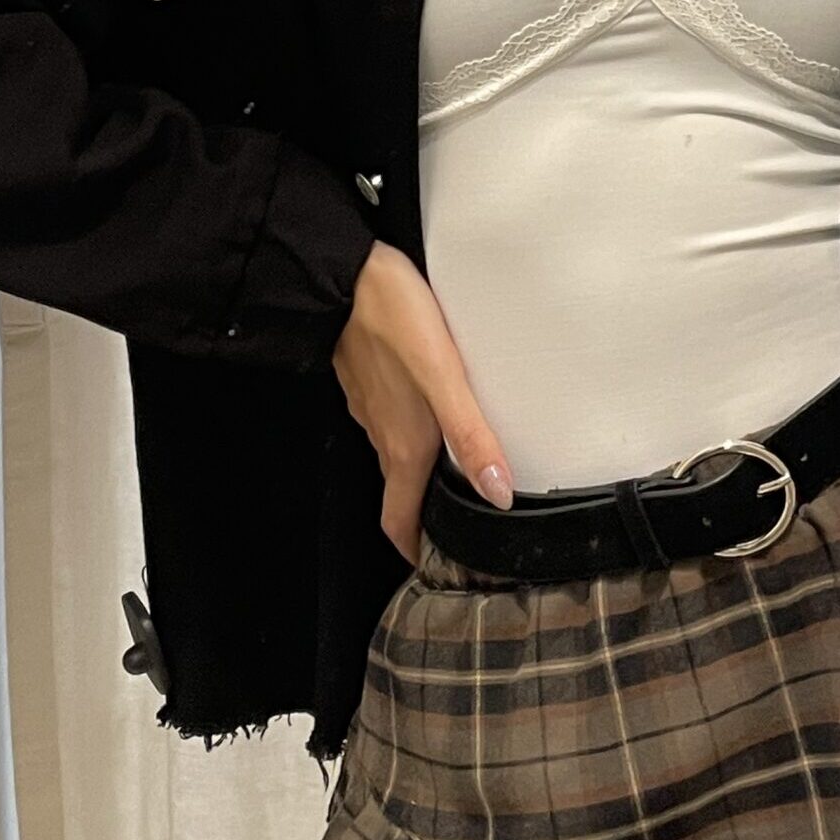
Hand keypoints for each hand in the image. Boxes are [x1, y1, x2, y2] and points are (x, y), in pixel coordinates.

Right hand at [331, 241, 513, 564]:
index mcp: (401, 445)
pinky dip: (411, 432)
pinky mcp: (368, 378)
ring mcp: (371, 406)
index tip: (436, 565)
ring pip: (395, 455)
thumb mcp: (443, 377)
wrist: (340, 274)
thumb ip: (470, 435)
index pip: (399, 520)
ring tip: (455, 472)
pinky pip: (390, 420)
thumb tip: (498, 491)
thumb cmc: (392, 318)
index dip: (415, 548)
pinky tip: (434, 411)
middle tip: (457, 524)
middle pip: (400, 492)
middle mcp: (382, 433)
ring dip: (420, 474)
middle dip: (423, 516)